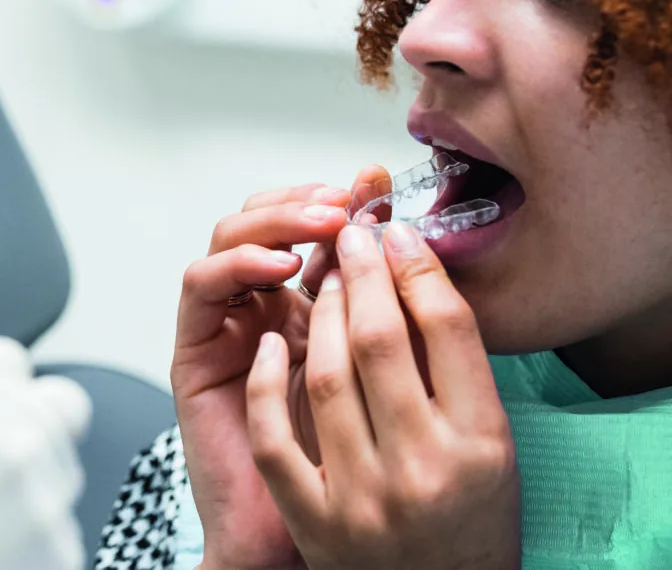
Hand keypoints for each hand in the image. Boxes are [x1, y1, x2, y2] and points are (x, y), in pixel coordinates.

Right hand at [171, 171, 384, 569]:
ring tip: (320, 226)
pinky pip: (199, 291)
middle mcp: (260, 304)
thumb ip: (388, 311)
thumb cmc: (348, 463)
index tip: (377, 184)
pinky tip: (280, 272)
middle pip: (263, 218)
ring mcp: (226, 324)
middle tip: (346, 202)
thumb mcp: (385, 374)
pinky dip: (234, 268)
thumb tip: (410, 236)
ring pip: (227, 239)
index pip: (310, 222)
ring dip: (273, 222)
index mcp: (305, 302)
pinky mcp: (194, 351)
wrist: (294, 537)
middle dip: (305, 199)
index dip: (339, 196)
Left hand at [246, 222, 520, 569]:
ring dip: (319, 316)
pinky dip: (266, 383)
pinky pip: (274, 437)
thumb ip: (453, 365)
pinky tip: (272, 342)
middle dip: (363, 273)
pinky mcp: (312, 520)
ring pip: (327, 378)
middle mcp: (423, 472)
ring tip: (323, 279)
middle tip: (353, 233)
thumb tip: (410, 271)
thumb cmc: (466, 512)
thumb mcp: (487, 441)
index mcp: (480, 446)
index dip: (416, 267)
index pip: (448, 328)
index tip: (397, 233)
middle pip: (382, 341)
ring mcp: (361, 500)